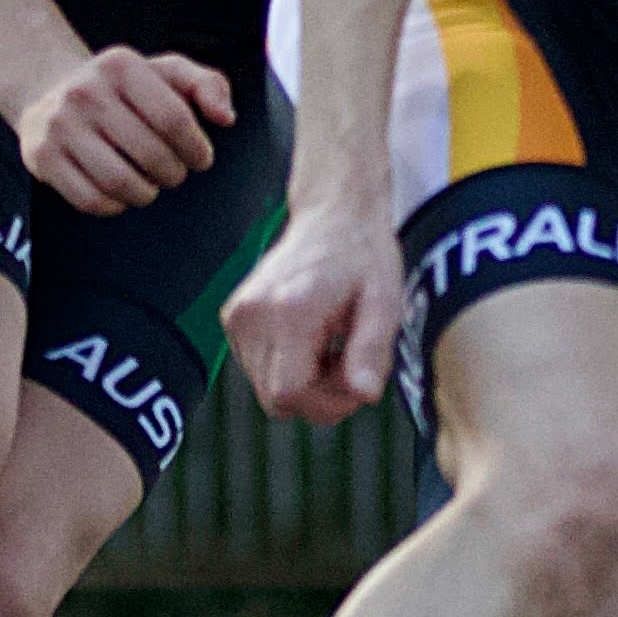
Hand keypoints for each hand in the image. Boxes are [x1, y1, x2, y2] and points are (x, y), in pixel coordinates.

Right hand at [17, 47, 234, 216]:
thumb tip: (226, 118)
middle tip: (174, 173)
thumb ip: (207, 85)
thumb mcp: (164, 73)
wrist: (50, 93)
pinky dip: (115, 206)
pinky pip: (90, 200)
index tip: (201, 159)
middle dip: (173, 173)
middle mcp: (85, 91)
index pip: (173, 117)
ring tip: (149, 186)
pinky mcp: (41, 156)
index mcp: (120, 65)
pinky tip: (121, 194)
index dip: (196, 148)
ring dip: (146, 194)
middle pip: (150, 154)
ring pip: (119, 182)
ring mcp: (59, 125)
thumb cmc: (123, 90)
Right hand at [221, 200, 405, 422]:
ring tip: (333, 345)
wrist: (332, 213)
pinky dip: (289, 368)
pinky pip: (260, 371)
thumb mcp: (384, 302)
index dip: (326, 403)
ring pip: (268, 390)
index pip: (289, 393)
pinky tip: (313, 339)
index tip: (356, 380)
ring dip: (305, 383)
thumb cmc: (363, 255)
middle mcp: (252, 315)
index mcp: (288, 310)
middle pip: (276, 399)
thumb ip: (372, 350)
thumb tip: (365, 396)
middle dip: (319, 396)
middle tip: (351, 361)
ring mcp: (237, 317)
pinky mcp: (233, 319)